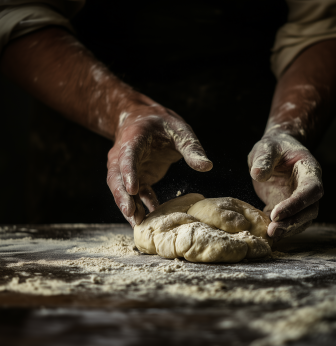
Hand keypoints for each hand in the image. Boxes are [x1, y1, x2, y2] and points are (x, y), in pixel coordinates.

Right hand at [107, 103, 212, 225]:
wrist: (144, 120)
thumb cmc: (162, 123)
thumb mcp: (180, 130)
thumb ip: (192, 148)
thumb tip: (208, 167)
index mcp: (133, 139)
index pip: (128, 156)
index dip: (129, 172)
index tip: (133, 189)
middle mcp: (123, 155)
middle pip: (117, 178)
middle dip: (123, 197)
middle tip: (131, 214)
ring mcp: (128, 168)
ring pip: (122, 189)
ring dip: (129, 206)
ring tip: (138, 225)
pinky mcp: (139, 177)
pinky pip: (138, 194)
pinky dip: (143, 206)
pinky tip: (150, 220)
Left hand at [248, 131, 322, 240]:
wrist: (274, 151)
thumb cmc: (274, 147)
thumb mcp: (266, 147)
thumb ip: (264, 159)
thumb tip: (258, 174)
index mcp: (310, 170)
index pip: (311, 190)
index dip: (297, 203)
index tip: (277, 213)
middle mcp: (309, 187)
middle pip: (310, 210)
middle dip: (293, 222)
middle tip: (273, 229)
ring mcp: (300, 199)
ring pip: (302, 220)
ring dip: (288, 229)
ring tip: (270, 234)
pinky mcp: (288, 207)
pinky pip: (289, 222)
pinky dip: (280, 228)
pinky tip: (265, 231)